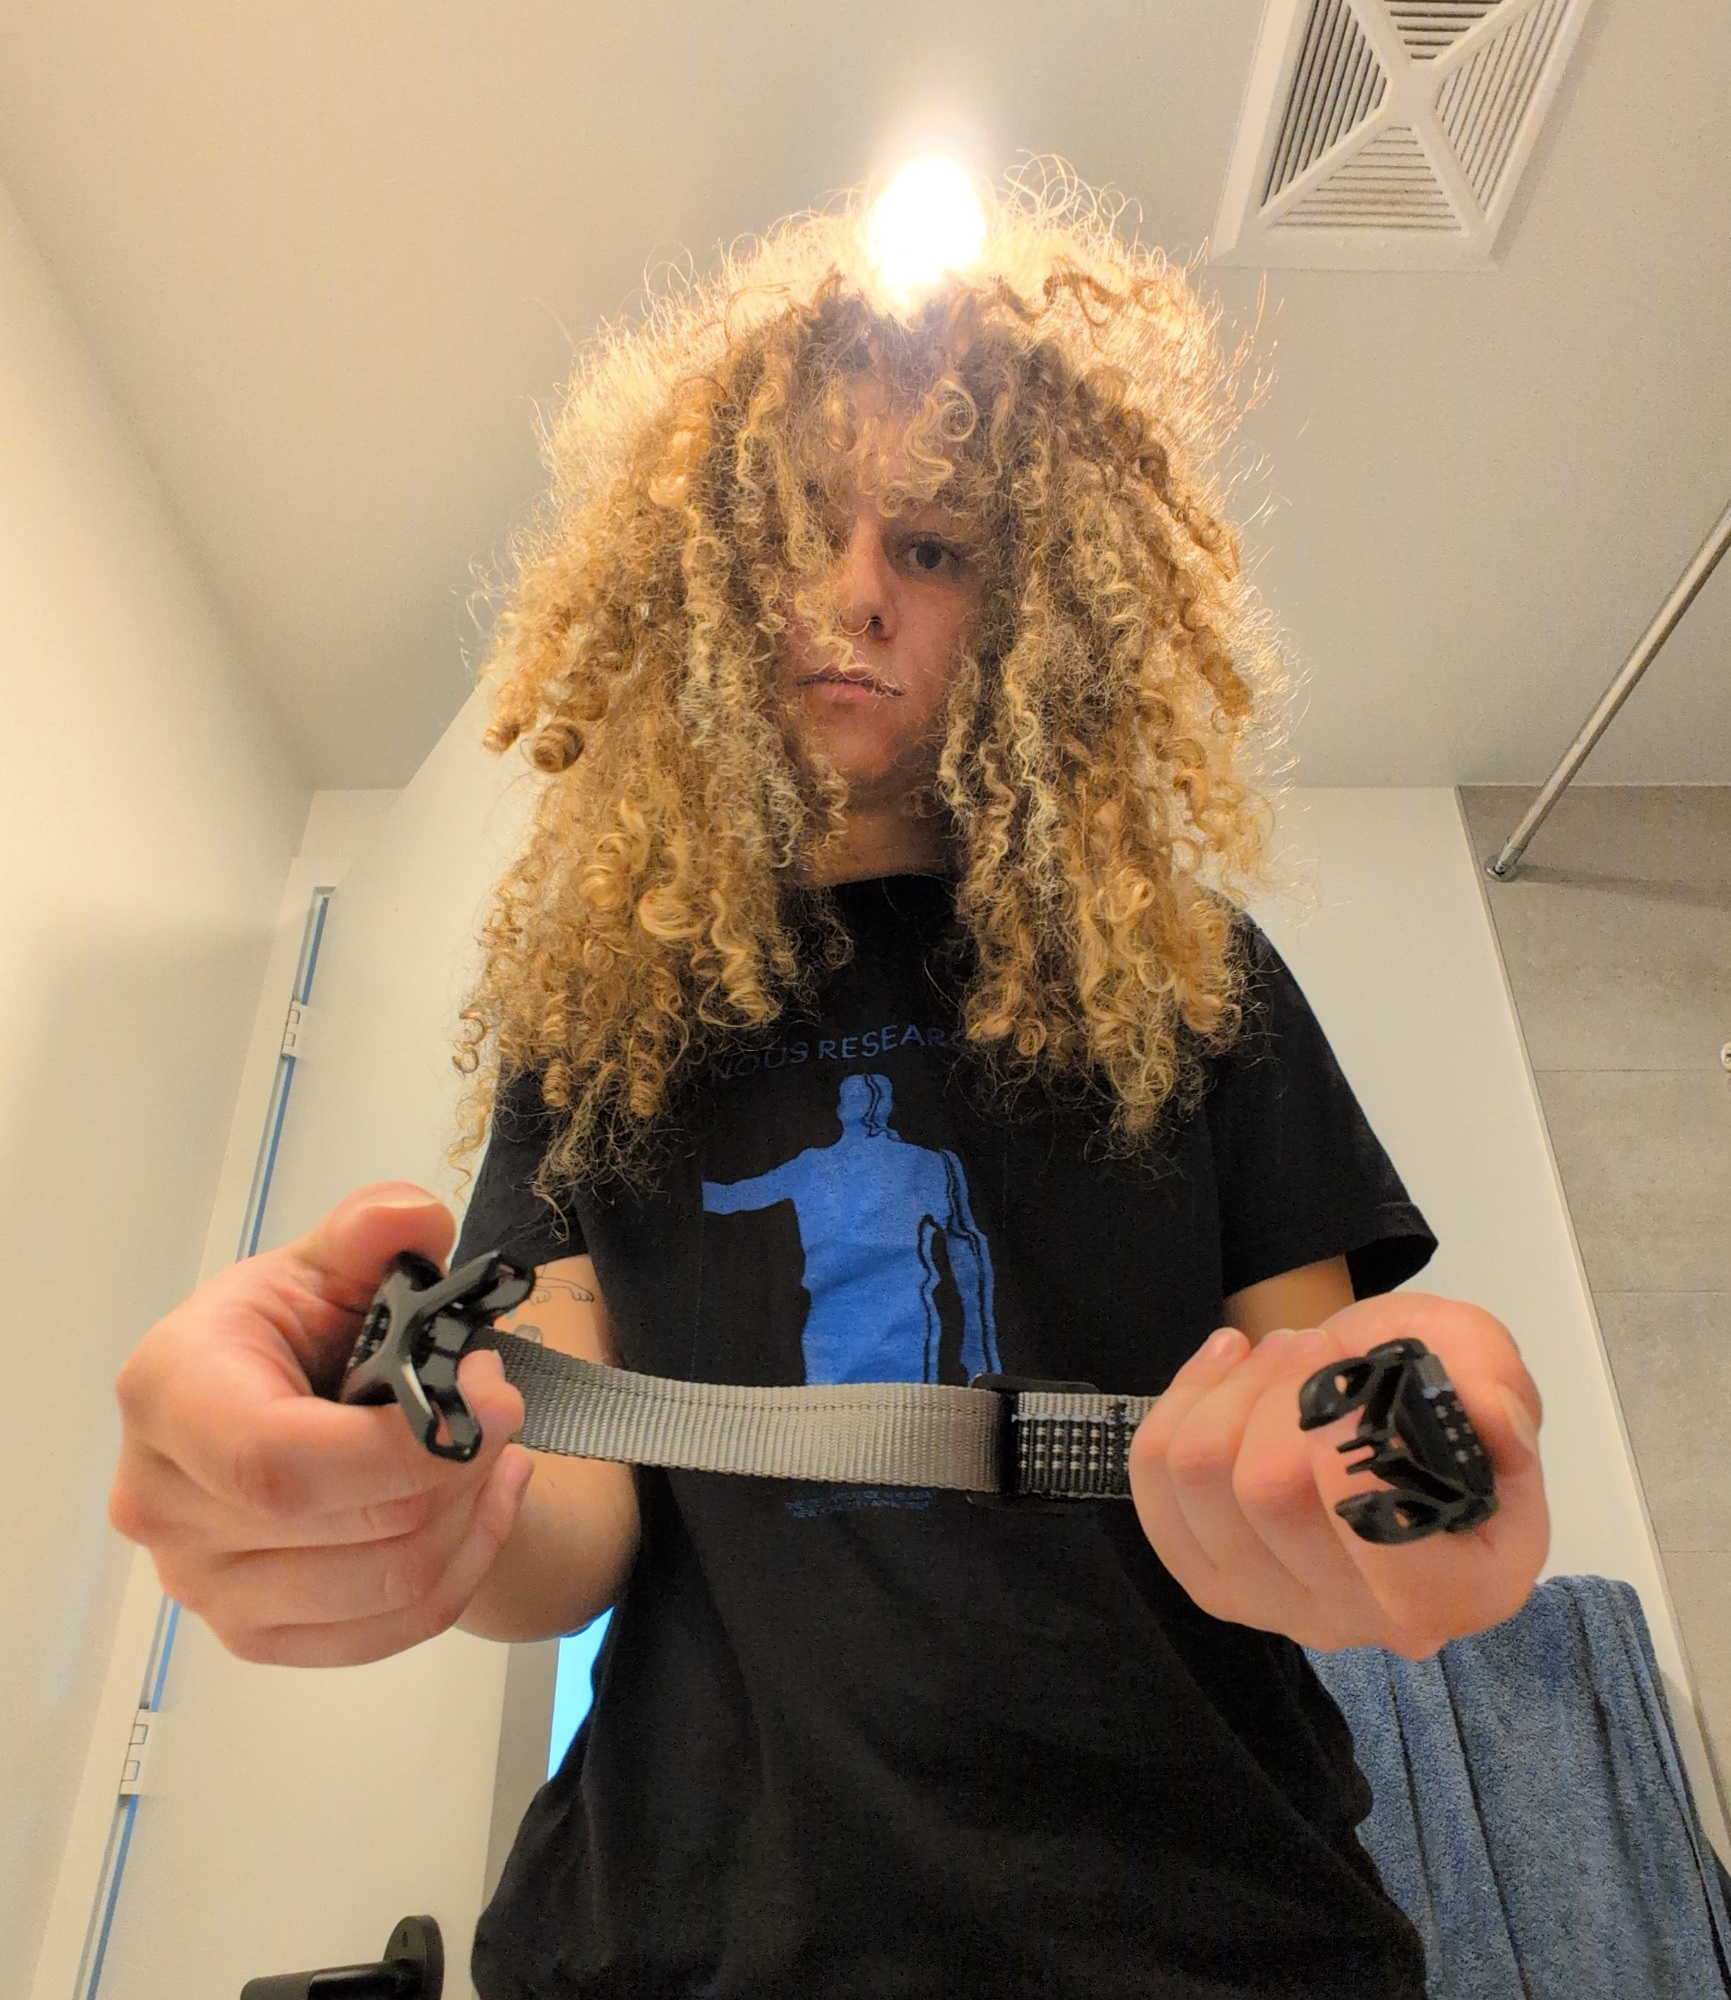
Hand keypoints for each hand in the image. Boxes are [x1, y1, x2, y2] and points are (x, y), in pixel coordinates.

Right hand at [109, 1184, 531, 1666]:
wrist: (291, 1401)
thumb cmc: (298, 1332)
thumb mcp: (332, 1260)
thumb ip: (373, 1228)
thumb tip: (407, 1220)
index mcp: (169, 1392)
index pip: (278, 1460)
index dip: (402, 1447)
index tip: (487, 1395)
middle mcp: (164, 1502)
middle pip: (350, 1528)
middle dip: (460, 1465)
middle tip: (503, 1405)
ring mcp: (202, 1583)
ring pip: (385, 1586)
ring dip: (473, 1515)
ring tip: (496, 1447)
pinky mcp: (253, 1634)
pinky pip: (390, 1632)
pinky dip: (465, 1567)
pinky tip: (486, 1500)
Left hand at [1127, 1292, 1548, 1658]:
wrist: (1370, 1405)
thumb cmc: (1432, 1392)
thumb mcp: (1481, 1361)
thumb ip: (1493, 1376)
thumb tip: (1489, 1413)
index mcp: (1462, 1587)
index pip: (1376, 1530)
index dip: (1343, 1433)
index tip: (1358, 1368)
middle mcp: (1366, 1621)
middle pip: (1267, 1488)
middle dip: (1284, 1386)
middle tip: (1319, 1344)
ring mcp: (1275, 1609)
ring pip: (1199, 1471)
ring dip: (1234, 1385)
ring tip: (1281, 1354)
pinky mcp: (1209, 1579)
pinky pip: (1152, 1476)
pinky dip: (1182, 1399)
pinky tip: (1228, 1367)